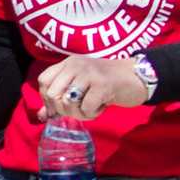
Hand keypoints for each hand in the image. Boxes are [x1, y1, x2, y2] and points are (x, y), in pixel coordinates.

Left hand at [33, 55, 149, 121]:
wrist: (137, 78)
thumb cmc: (106, 84)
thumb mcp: (81, 88)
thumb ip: (60, 99)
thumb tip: (41, 116)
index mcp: (68, 63)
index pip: (43, 81)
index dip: (47, 99)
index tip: (60, 108)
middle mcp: (76, 65)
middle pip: (52, 94)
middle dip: (63, 110)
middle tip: (79, 109)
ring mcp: (89, 73)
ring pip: (68, 102)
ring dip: (79, 113)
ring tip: (91, 108)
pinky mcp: (102, 85)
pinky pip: (86, 107)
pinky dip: (92, 113)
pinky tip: (101, 106)